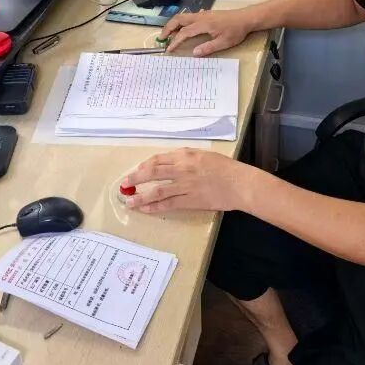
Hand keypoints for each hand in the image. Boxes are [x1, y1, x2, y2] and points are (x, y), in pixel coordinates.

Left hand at [121, 149, 259, 213]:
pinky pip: (168, 204)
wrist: (240, 183)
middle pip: (152, 172)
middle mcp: (182, 168)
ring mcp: (185, 185)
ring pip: (156, 190)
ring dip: (140, 196)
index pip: (158, 159)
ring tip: (129, 201)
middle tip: (125, 184)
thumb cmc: (226, 168)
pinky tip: (145, 209)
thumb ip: (186, 158)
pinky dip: (154, 207)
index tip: (136, 171)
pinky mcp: (190, 201)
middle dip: (136, 178)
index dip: (144, 166)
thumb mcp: (204, 155)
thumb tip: (171, 164)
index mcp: (185, 155)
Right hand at [159, 8, 254, 55]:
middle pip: (178, 19)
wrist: (246, 18)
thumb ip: (208, 48)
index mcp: (203, 24)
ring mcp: (203, 14)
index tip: (168, 49)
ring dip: (174, 24)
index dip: (175, 41)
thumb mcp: (224, 42)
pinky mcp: (206, 14)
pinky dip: (182, 22)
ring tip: (169, 34)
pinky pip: (189, 16)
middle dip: (168, 28)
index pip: (184, 33)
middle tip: (161, 37)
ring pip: (183, 16)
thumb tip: (194, 53)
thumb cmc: (236, 31)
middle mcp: (200, 17)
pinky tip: (183, 28)